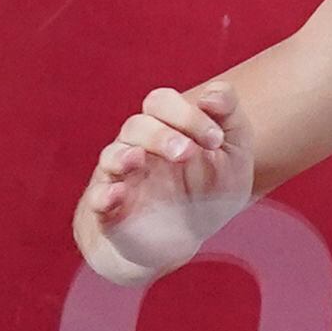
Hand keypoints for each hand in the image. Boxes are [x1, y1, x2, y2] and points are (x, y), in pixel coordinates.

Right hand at [74, 80, 254, 281]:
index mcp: (166, 127)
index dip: (187, 113)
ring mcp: (123, 178)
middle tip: (187, 153)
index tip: (217, 140)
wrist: (189, 236)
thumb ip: (228, 113)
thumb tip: (211, 93)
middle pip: (136, 125)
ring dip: (124, 156)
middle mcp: (139, 147)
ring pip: (111, 155)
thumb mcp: (233, 150)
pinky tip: (116, 194)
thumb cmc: (211, 185)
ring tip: (139, 160)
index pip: (162, 102)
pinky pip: (98, 198)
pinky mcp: (112, 212)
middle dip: (161, 134)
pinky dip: (103, 195)